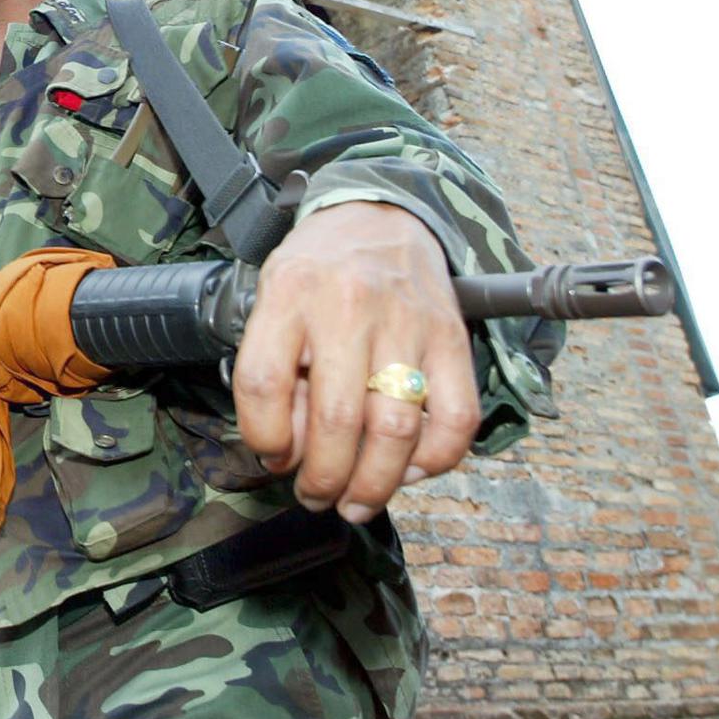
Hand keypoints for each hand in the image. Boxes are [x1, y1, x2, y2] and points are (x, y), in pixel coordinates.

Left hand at [232, 201, 479, 523]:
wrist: (379, 216)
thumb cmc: (318, 269)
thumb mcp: (272, 299)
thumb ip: (273, 368)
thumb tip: (288, 450)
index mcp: (289, 293)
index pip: (263, 382)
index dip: (263, 437)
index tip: (271, 457)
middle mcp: (348, 306)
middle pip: (336, 419)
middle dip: (322, 478)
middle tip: (315, 496)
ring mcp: (407, 323)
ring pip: (395, 429)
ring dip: (375, 483)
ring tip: (356, 502)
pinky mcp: (453, 339)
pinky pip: (455, 418)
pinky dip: (436, 460)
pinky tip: (411, 470)